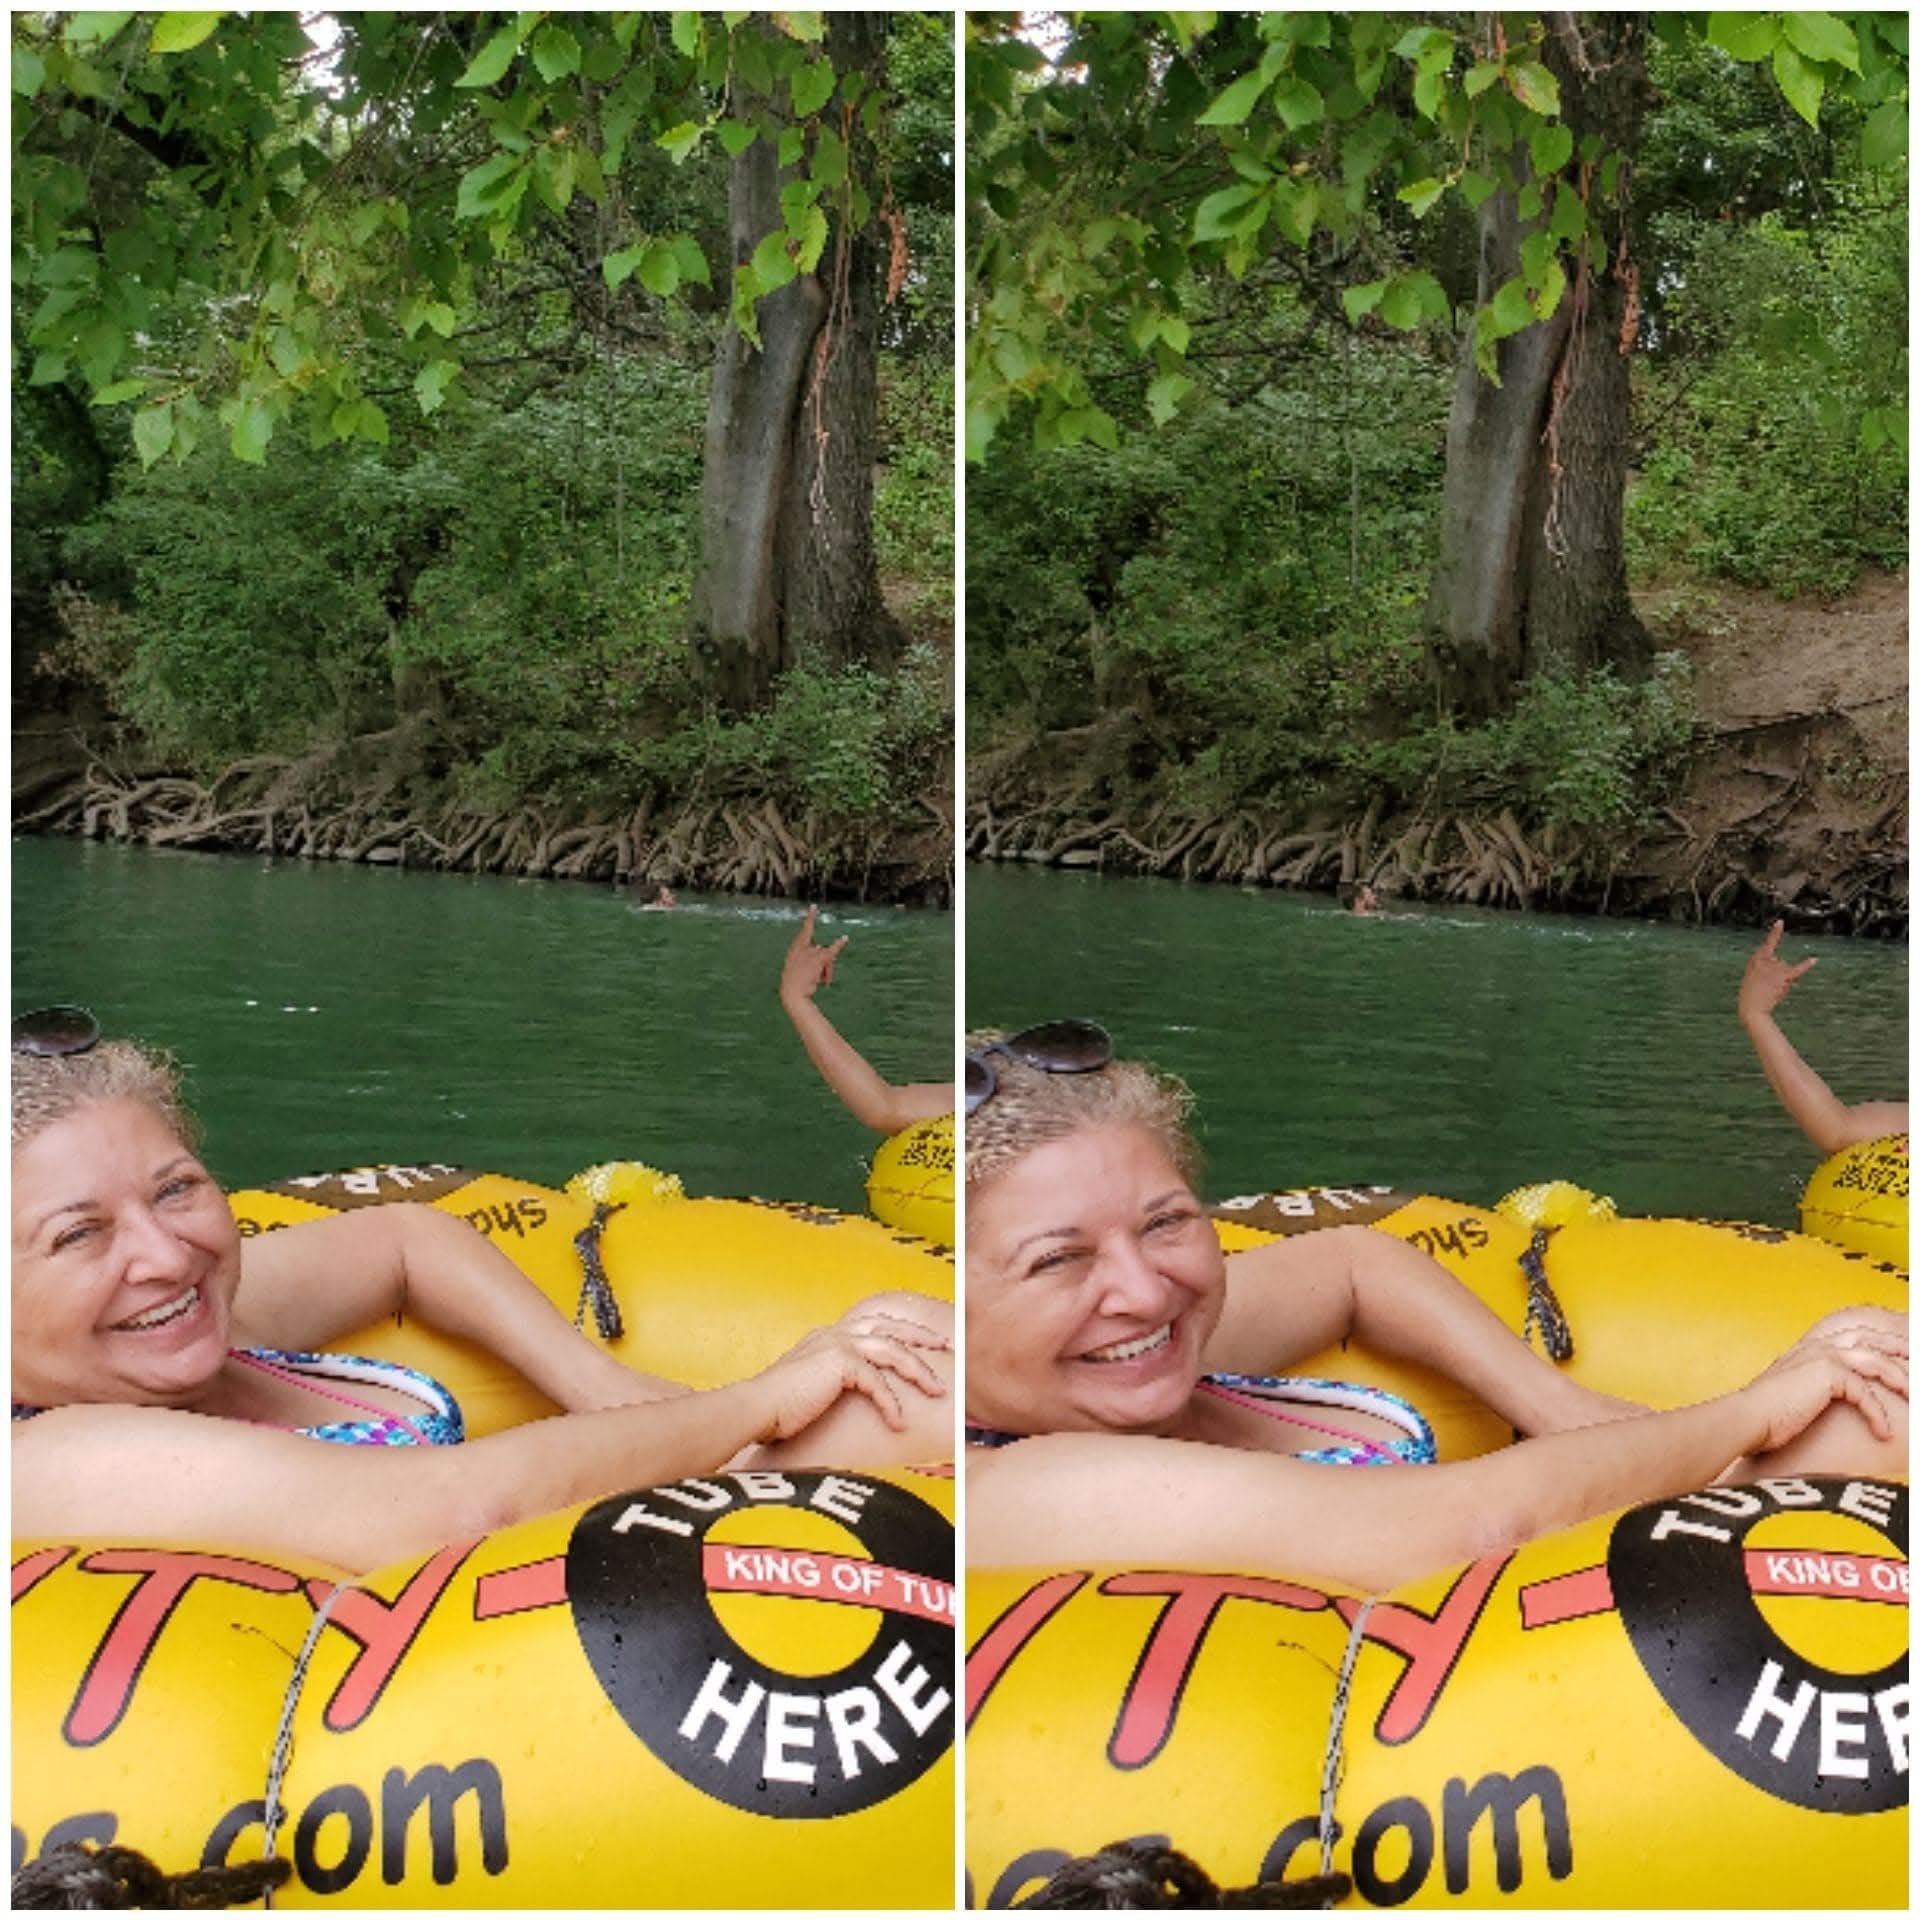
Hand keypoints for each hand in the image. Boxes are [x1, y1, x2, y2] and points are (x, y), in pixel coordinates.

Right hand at [749, 1314, 949, 1439]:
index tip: (924, 1344)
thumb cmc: (777, 1410)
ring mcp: (837, 1344)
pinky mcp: (840, 1362)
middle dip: (921, 1337)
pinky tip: (899, 1424)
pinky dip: (891, 1404)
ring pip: (893, 1350)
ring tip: (939, 1391)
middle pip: (891, 1327)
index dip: (902, 1332)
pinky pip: (877, 1382)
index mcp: (828, 1336)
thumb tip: (855, 1396)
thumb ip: (833, 1384)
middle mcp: (835, 1332)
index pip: (874, 1325)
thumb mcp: (811, 1389)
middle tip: (946, 1348)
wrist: (754, 1409)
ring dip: (919, 1371)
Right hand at [780, 906, 847, 1007]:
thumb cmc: (795, 983)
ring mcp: (809, 952)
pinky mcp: (817, 958)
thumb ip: (813, 959)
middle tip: (819, 979)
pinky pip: (831, 951)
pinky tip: (845, 938)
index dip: (810, 918)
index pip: (804, 931)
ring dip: (827, 970)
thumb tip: (828, 955)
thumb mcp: (800, 968)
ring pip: (827, 956)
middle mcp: (801, 947)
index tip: (814, 906)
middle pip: (821, 949)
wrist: (792, 993)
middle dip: (824, 964)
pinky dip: (839, 944)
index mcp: (795, 948)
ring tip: (821, 982)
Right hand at [1738, 920, 1816, 1024]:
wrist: (1751, 1008)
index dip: (1775, 933)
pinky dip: (1806, 965)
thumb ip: (1766, 970)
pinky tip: (1814, 959)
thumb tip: (1785, 968)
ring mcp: (1774, 967)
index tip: (1781, 923)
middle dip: (1777, 974)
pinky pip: (1798, 969)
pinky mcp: (1783, 976)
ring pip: (1786, 970)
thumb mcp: (1752, 979)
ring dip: (1783, 980)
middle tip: (1766, 988)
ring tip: (1772, 992)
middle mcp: (1764, 960)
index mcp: (1754, 960)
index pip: (1767, 944)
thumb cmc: (1751, 996)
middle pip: (1779, 963)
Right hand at [1740, 1311, 1907, 1453]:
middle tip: (1917, 1358)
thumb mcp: (1794, 1390)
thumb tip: (1830, 1395)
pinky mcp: (1827, 1374)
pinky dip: (1878, 1414)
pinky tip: (1883, 1432)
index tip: (1900, 1350)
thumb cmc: (1767, 1413)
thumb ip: (1813, 1384)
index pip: (1853, 1333)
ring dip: (1900, 1378)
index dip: (1880, 1339)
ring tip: (1915, 1396)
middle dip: (1899, 1348)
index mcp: (1810, 1347)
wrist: (1748, 1417)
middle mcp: (1818, 1345)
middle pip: (1870, 1339)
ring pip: (1876, 1360)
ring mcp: (1822, 1356)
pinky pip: (1865, 1393)